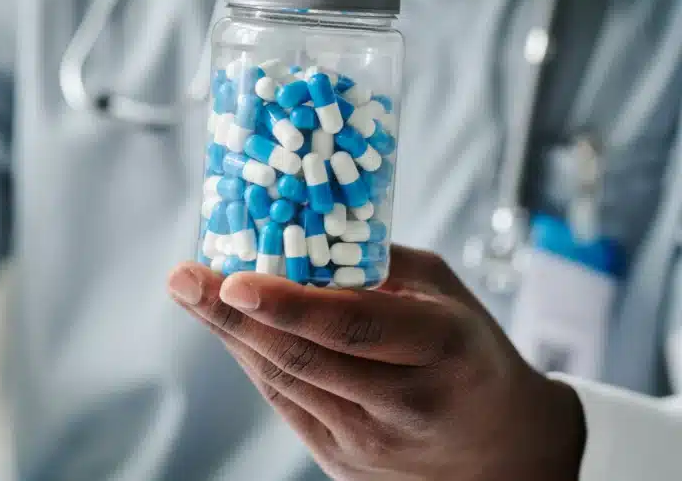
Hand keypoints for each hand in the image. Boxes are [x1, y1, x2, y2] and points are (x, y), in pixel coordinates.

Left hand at [167, 246, 585, 480]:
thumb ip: (379, 264)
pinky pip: (285, 403)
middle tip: (182, 277)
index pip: (353, 326)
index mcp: (442, 347)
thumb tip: (305, 229)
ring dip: (231, 334)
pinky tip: (227, 325)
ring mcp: (371, 442)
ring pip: (283, 381)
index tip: (234, 279)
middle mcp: (405, 402)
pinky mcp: (344, 462)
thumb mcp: (446, 294)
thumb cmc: (470, 353)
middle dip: (231, 316)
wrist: (504, 453)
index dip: (288, 305)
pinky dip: (252, 359)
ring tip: (191, 292)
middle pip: (302, 358)